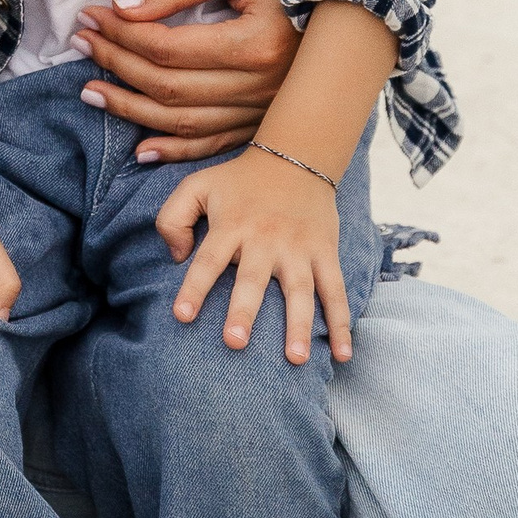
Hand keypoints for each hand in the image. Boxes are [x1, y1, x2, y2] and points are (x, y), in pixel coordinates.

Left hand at [74, 0, 311, 162]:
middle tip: (80, 45)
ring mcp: (266, 109)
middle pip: (170, 87)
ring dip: (132, 111)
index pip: (169, 48)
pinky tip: (141, 150)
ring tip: (91, 92)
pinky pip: (214, 144)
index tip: (91, 16)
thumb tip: (122, 7)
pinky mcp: (267, 120)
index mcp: (256, 45)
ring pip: (185, 122)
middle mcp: (262, 86)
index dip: (122, 34)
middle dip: (116, 66)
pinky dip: (176, 151)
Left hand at [154, 146, 351, 368]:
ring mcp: (299, 249)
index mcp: (232, 225)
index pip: (209, 260)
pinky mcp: (326, 253)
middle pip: (254, 279)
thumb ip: (173, 217)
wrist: (296, 157)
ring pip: (300, 291)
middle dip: (244, 310)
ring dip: (300, 325)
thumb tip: (176, 257)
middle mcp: (266, 240)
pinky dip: (342, 322)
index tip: (182, 317)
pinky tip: (343, 354)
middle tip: (235, 342)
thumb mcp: (197, 185)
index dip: (194, 288)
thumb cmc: (239, 182)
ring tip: (296, 359)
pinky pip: (335, 291)